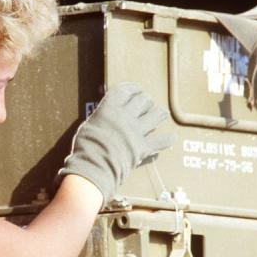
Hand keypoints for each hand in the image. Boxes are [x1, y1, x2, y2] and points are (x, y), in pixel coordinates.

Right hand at [58, 82, 172, 205]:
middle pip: (143, 99)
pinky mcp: (143, 148)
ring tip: (160, 114)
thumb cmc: (85, 149)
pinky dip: (167, 139)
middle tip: (146, 104)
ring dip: (159, 113)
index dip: (132, 88)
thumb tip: (105, 114)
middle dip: (146, 100)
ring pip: (157, 114)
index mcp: (109, 109)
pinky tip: (171, 137)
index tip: (136, 89)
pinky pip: (161, 141)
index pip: (125, 90)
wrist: (92, 168)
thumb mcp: (89, 126)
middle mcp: (125, 117)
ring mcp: (136, 132)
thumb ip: (101, 118)